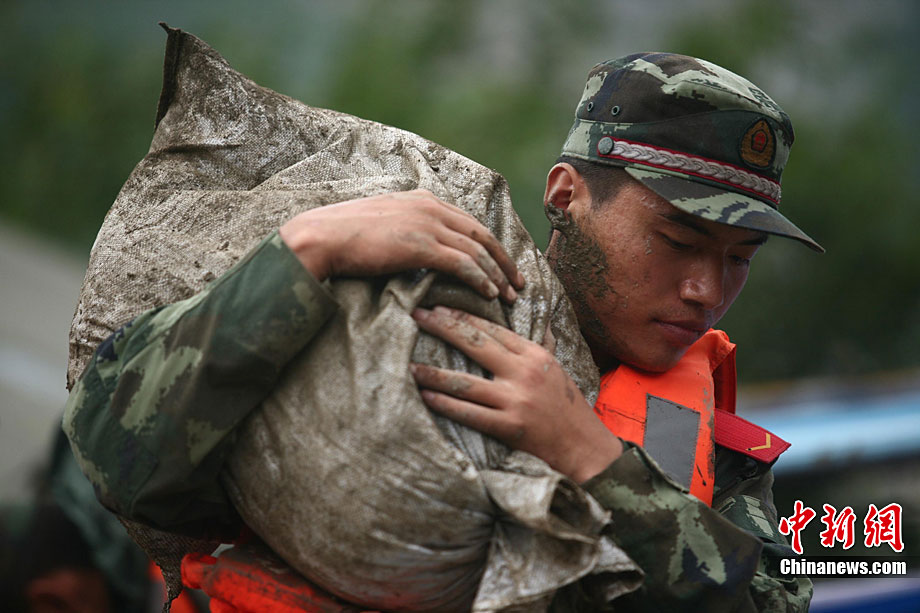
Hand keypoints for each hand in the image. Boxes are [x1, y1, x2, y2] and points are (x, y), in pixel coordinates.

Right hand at [279, 190, 524, 301]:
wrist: (321, 236)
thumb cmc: (344, 235)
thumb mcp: (382, 223)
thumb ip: (405, 228)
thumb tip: (413, 246)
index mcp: (423, 199)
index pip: (469, 222)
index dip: (491, 244)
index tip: (503, 263)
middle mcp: (431, 206)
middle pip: (481, 234)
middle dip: (504, 260)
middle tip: (518, 282)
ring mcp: (427, 224)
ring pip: (477, 250)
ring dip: (497, 274)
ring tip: (508, 295)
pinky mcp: (422, 245)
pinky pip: (463, 263)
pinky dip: (480, 279)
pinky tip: (489, 294)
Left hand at [410, 306, 621, 482]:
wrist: (585, 448)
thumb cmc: (568, 408)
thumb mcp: (556, 370)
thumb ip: (539, 346)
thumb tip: (535, 319)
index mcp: (534, 355)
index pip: (492, 329)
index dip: (462, 317)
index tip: (438, 308)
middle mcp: (524, 373)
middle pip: (474, 344)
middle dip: (441, 327)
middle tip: (415, 317)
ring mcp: (516, 401)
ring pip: (465, 382)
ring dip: (433, 373)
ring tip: (409, 366)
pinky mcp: (510, 427)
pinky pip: (470, 414)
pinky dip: (445, 405)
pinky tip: (426, 397)